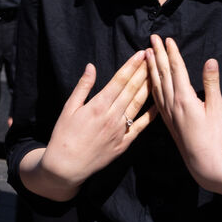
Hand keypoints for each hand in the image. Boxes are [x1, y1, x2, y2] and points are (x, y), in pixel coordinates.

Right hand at [37, 52, 152, 190]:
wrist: (66, 166)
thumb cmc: (64, 136)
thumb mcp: (68, 108)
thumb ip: (83, 87)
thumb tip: (91, 67)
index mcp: (97, 106)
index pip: (119, 81)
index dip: (131, 66)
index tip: (140, 54)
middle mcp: (112, 116)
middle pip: (132, 90)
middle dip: (143, 72)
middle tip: (153, 58)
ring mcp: (120, 130)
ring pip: (138, 105)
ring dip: (149, 88)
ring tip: (157, 74)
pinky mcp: (124, 143)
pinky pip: (141, 126)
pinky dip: (150, 114)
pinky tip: (158, 104)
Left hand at [146, 35, 221, 190]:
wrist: (205, 164)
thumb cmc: (215, 137)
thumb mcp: (217, 109)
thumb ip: (212, 84)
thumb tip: (210, 61)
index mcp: (184, 98)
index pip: (176, 70)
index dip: (171, 53)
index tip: (167, 39)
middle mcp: (172, 103)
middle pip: (162, 74)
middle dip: (157, 54)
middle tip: (152, 38)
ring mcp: (167, 113)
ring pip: (156, 85)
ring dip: (151, 67)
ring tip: (146, 54)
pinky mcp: (167, 120)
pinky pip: (155, 98)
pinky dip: (151, 84)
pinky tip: (149, 81)